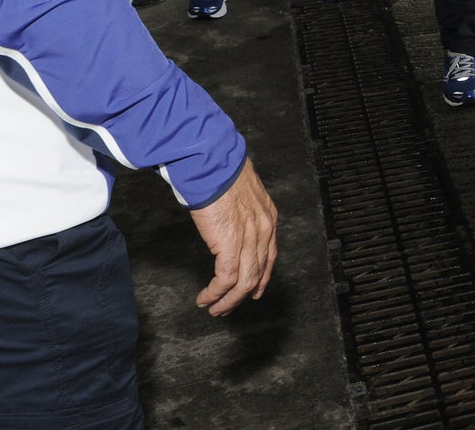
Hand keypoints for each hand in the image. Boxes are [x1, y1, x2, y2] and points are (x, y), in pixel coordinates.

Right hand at [188, 158, 277, 316]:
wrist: (212, 164)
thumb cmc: (220, 172)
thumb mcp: (241, 193)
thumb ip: (241, 211)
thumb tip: (230, 221)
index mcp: (268, 217)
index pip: (270, 255)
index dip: (262, 277)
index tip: (254, 291)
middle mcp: (264, 230)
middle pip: (258, 273)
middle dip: (243, 295)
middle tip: (228, 307)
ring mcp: (250, 238)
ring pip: (244, 282)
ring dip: (228, 300)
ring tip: (214, 309)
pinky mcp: (231, 244)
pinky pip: (226, 279)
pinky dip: (215, 293)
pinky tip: (205, 298)